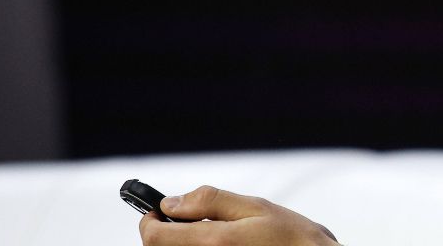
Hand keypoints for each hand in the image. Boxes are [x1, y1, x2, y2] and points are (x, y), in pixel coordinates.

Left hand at [138, 185, 339, 245]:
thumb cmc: (293, 239)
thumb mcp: (256, 207)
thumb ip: (210, 202)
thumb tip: (171, 202)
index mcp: (214, 243)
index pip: (155, 237)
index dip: (149, 221)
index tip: (155, 212)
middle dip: (167, 233)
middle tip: (186, 221)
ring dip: (182, 244)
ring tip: (212, 236)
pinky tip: (220, 245)